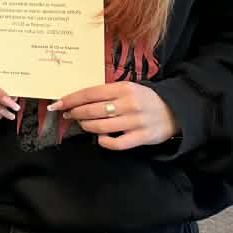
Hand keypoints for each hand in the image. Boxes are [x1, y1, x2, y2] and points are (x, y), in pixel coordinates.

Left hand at [55, 81, 178, 150]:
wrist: (174, 111)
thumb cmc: (144, 99)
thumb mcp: (127, 88)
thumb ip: (106, 93)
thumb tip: (77, 99)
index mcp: (124, 88)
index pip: (90, 93)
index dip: (70, 99)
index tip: (57, 104)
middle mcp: (130, 104)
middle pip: (92, 111)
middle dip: (75, 113)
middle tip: (70, 114)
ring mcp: (136, 122)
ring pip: (100, 127)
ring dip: (86, 126)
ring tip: (84, 124)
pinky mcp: (142, 137)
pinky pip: (115, 143)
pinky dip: (103, 141)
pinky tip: (101, 137)